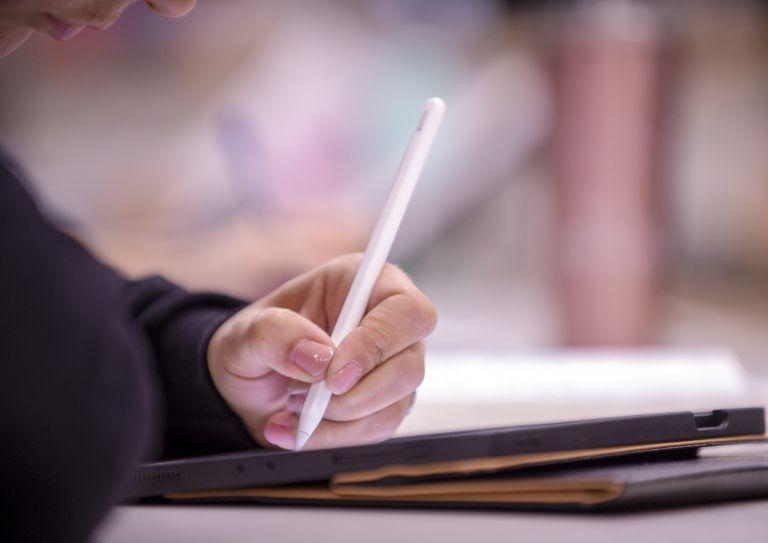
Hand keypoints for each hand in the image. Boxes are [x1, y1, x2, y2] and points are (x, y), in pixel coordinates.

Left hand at [207, 254, 436, 449]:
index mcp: (362, 283)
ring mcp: (392, 364)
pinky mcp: (386, 402)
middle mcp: (387, 322)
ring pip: (396, 405)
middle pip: (410, 365)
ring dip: (339, 420)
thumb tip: (317, 357)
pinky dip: (334, 436)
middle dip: (356, 395)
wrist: (248, 383)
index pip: (406, 310)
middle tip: (306, 398)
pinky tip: (299, 427)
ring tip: (292, 409)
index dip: (377, 344)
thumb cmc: (254, 343)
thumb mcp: (245, 331)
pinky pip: (377, 429)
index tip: (334, 375)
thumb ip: (275, 334)